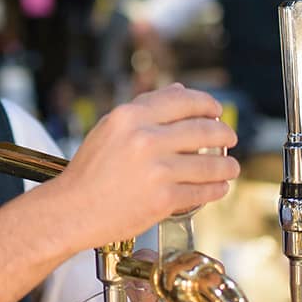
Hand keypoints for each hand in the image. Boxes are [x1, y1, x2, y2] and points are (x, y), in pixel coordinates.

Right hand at [51, 83, 238, 249]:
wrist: (72, 210)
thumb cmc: (88, 172)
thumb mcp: (109, 129)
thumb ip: (145, 108)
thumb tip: (180, 91)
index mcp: (129, 117)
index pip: (183, 101)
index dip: (207, 104)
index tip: (216, 110)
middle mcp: (144, 139)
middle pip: (203, 130)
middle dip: (224, 133)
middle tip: (229, 137)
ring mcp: (157, 170)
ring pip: (209, 163)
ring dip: (226, 165)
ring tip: (230, 166)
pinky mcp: (164, 199)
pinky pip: (202, 191)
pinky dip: (216, 189)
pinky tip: (218, 187)